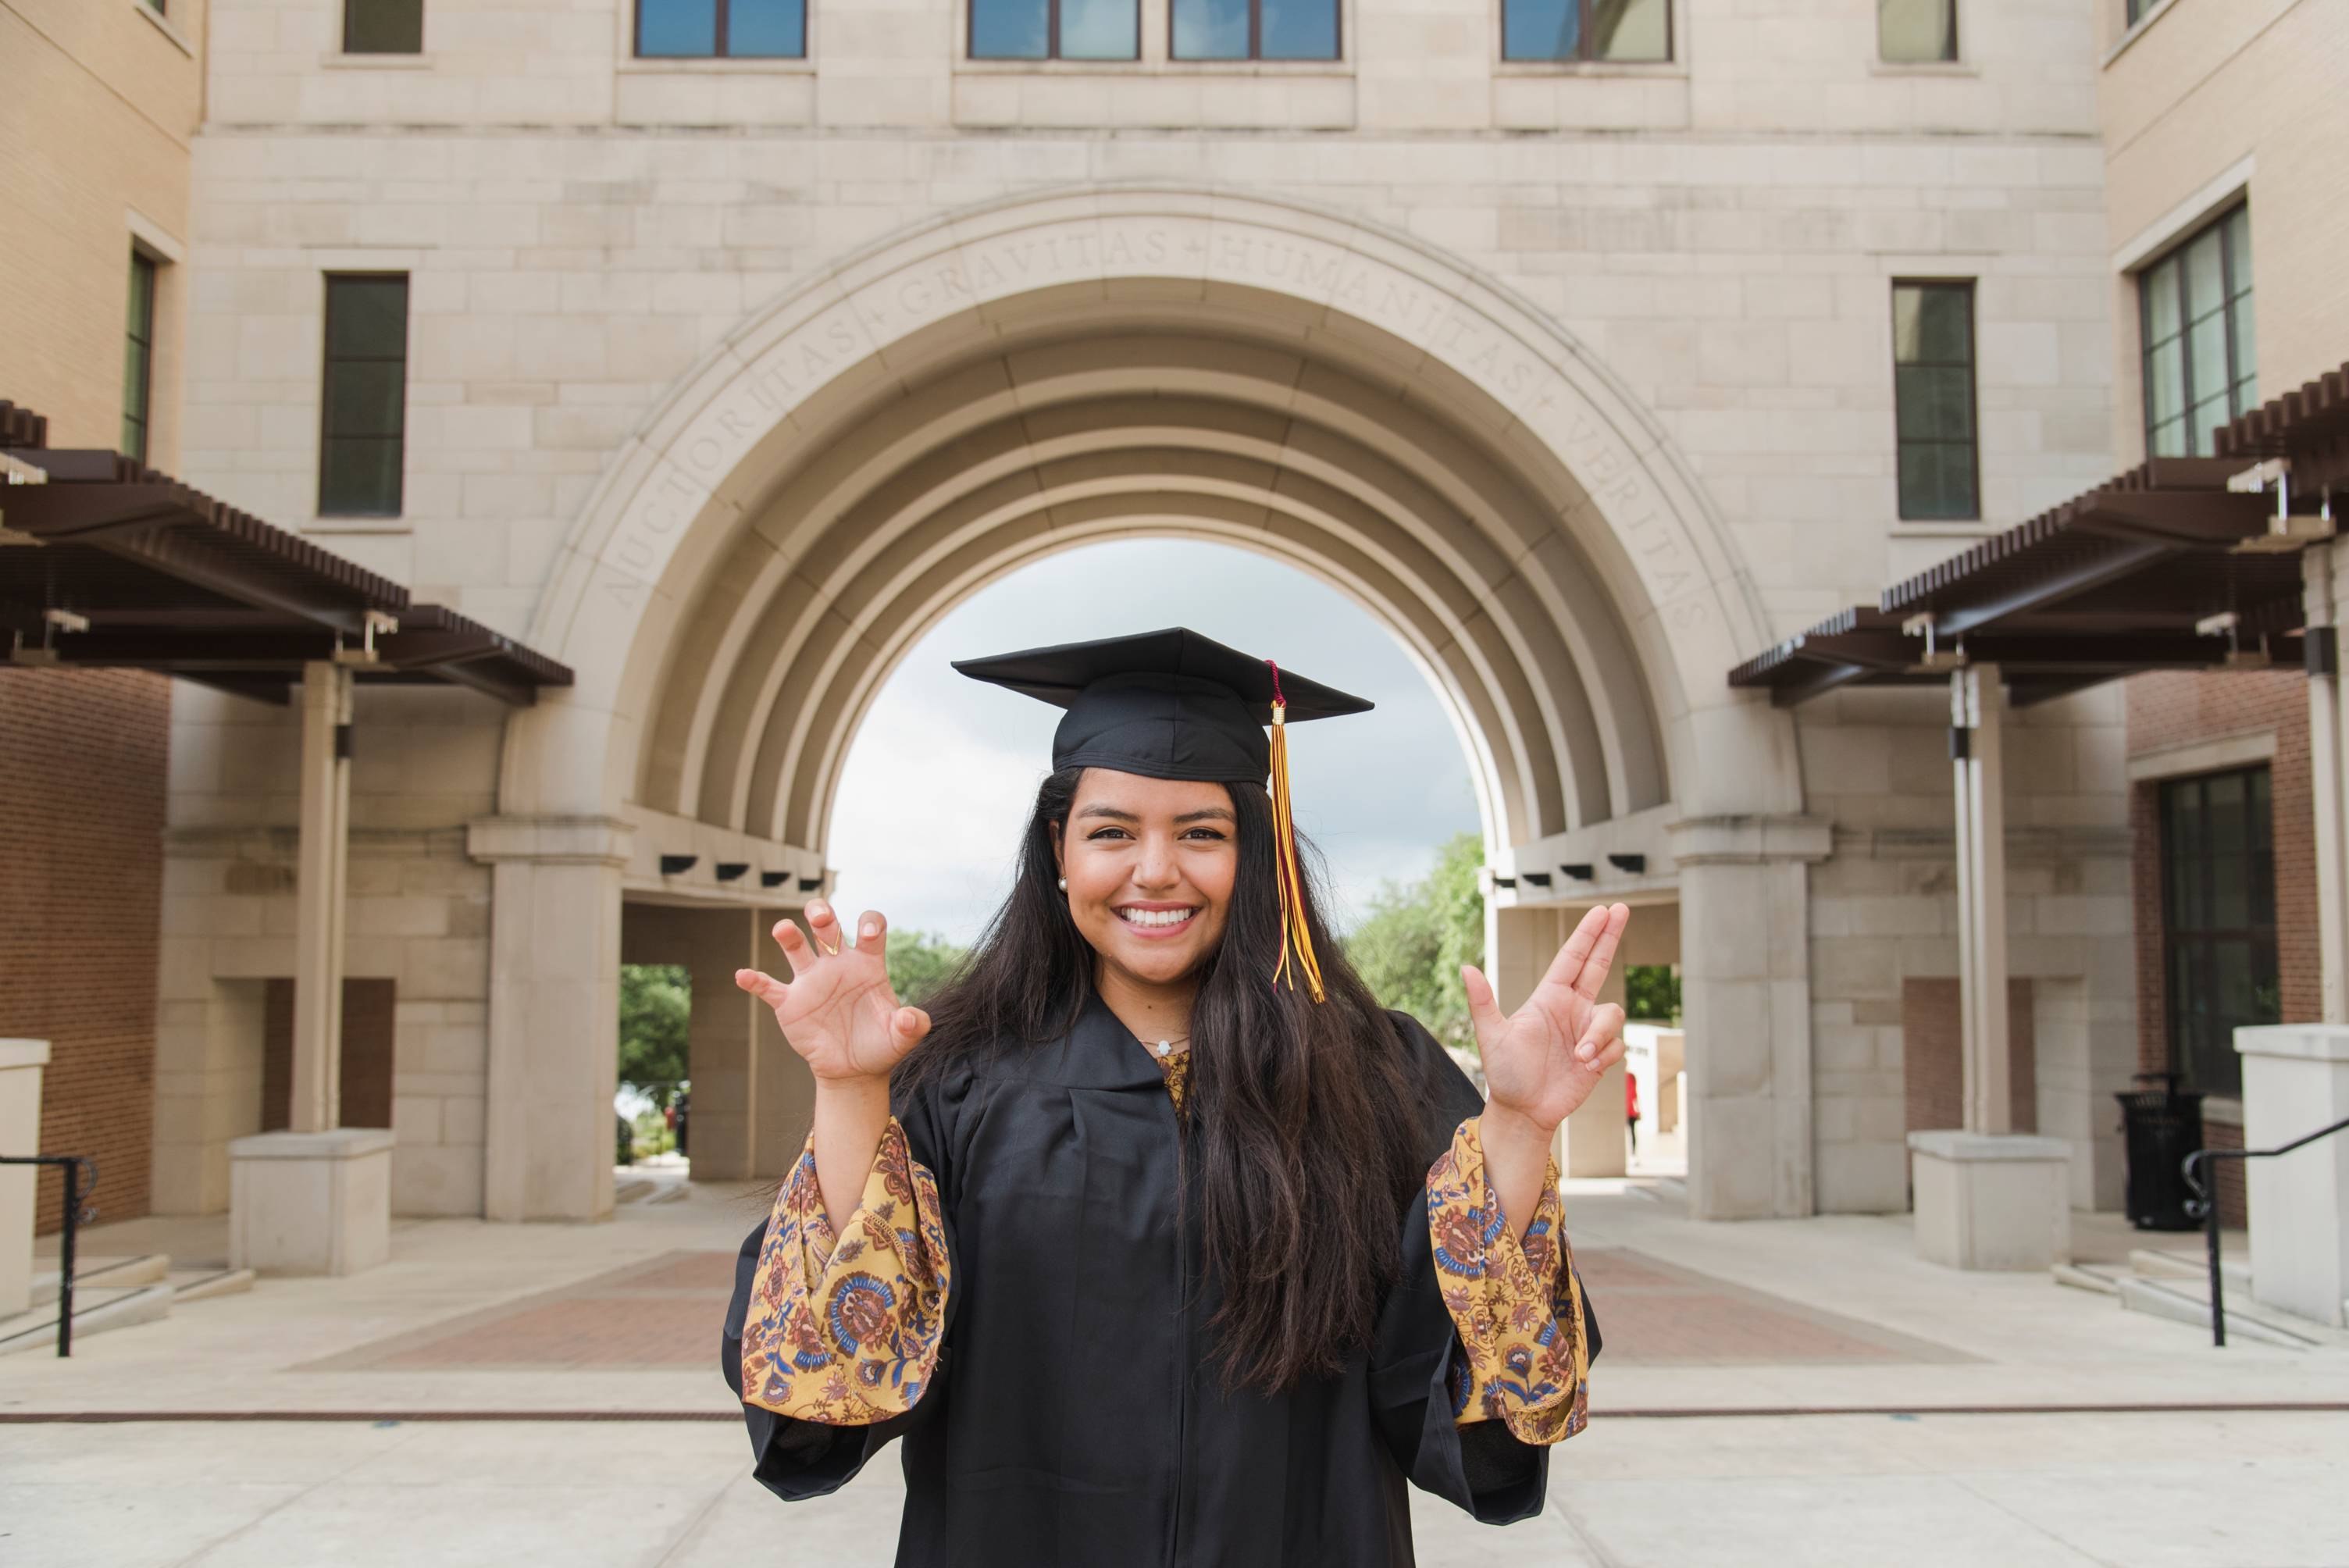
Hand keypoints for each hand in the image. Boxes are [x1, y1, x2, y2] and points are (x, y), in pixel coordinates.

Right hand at [735, 901, 929, 1086]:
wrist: (854, 1070)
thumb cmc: (880, 1045)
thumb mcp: (902, 1038)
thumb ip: (912, 1026)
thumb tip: (911, 1018)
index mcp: (868, 964)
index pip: (870, 930)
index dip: (869, 924)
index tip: (867, 934)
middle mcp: (838, 965)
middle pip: (827, 929)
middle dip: (822, 915)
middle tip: (819, 916)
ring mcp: (811, 981)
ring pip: (796, 948)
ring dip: (788, 935)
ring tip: (784, 930)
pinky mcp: (790, 1003)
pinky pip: (769, 988)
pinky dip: (754, 981)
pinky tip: (742, 975)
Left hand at [1461, 903, 1630, 1133]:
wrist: (1523, 1111)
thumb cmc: (1505, 1073)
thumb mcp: (1491, 1036)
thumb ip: (1482, 1002)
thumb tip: (1465, 968)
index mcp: (1549, 998)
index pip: (1573, 958)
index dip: (1588, 934)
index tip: (1602, 910)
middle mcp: (1571, 1009)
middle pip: (1598, 964)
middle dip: (1610, 936)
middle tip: (1622, 908)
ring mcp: (1587, 1031)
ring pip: (1612, 1015)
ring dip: (1599, 1034)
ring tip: (1579, 1056)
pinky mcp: (1599, 1055)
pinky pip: (1616, 1045)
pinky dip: (1603, 1055)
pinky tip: (1584, 1067)